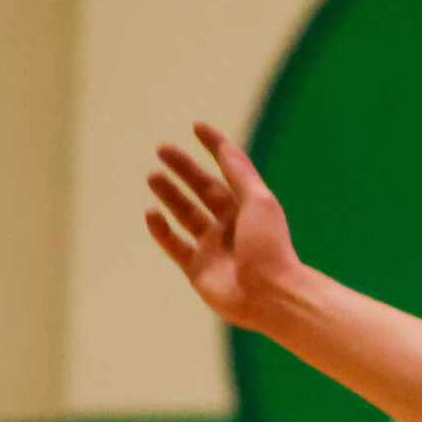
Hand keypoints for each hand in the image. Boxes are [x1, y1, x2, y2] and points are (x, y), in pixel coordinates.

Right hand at [143, 122, 302, 330]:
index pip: (228, 172)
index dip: (214, 149)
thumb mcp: (258, 201)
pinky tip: (150, 213)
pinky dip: (161, 230)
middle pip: (202, 191)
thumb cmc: (270, 246)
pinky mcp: (198, 271)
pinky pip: (175, 246)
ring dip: (170, 195)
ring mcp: (214, 249)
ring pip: (186, 215)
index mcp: (249, 209)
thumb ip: (239, 173)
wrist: (271, 294)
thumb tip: (223, 145)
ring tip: (153, 175)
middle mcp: (231, 227)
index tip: (197, 127)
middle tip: (162, 149)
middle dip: (183, 170)